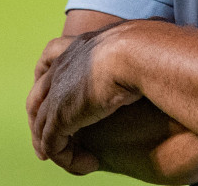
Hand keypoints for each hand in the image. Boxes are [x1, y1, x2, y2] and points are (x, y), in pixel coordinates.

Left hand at [28, 26, 141, 171]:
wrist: (136, 52)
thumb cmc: (149, 47)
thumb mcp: (142, 42)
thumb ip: (141, 45)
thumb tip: (160, 34)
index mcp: (80, 45)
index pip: (51, 56)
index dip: (48, 76)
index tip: (55, 92)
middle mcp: (63, 65)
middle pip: (38, 94)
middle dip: (39, 117)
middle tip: (49, 140)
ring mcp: (57, 91)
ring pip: (42, 125)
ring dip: (55, 145)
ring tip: (73, 159)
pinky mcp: (60, 116)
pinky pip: (53, 144)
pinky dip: (67, 158)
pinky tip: (88, 164)